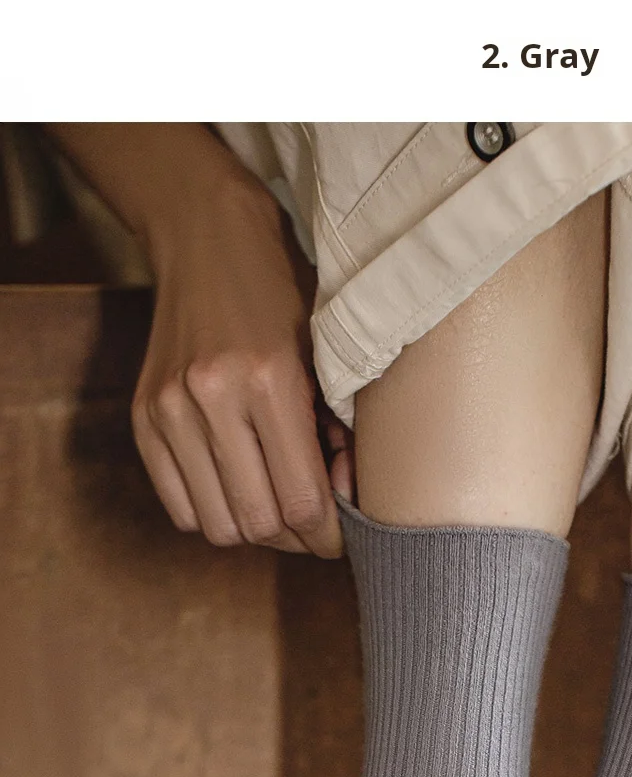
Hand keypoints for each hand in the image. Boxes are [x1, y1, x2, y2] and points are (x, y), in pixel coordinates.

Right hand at [132, 183, 351, 557]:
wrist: (207, 239)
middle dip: (294, 537)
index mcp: (268, 380)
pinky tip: (236, 489)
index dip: (327, 535)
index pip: (301, 502)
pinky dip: (213, 514)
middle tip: (312, 523)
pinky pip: (179, 508)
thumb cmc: (282, 296)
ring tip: (275, 504)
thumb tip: (344, 504)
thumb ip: (336, 432)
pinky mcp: (142, 418)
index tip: (341, 536)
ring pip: (217, 526)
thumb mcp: (324, 355)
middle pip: (258, 523)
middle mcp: (211, 398)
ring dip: (253, 530)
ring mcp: (169, 409)